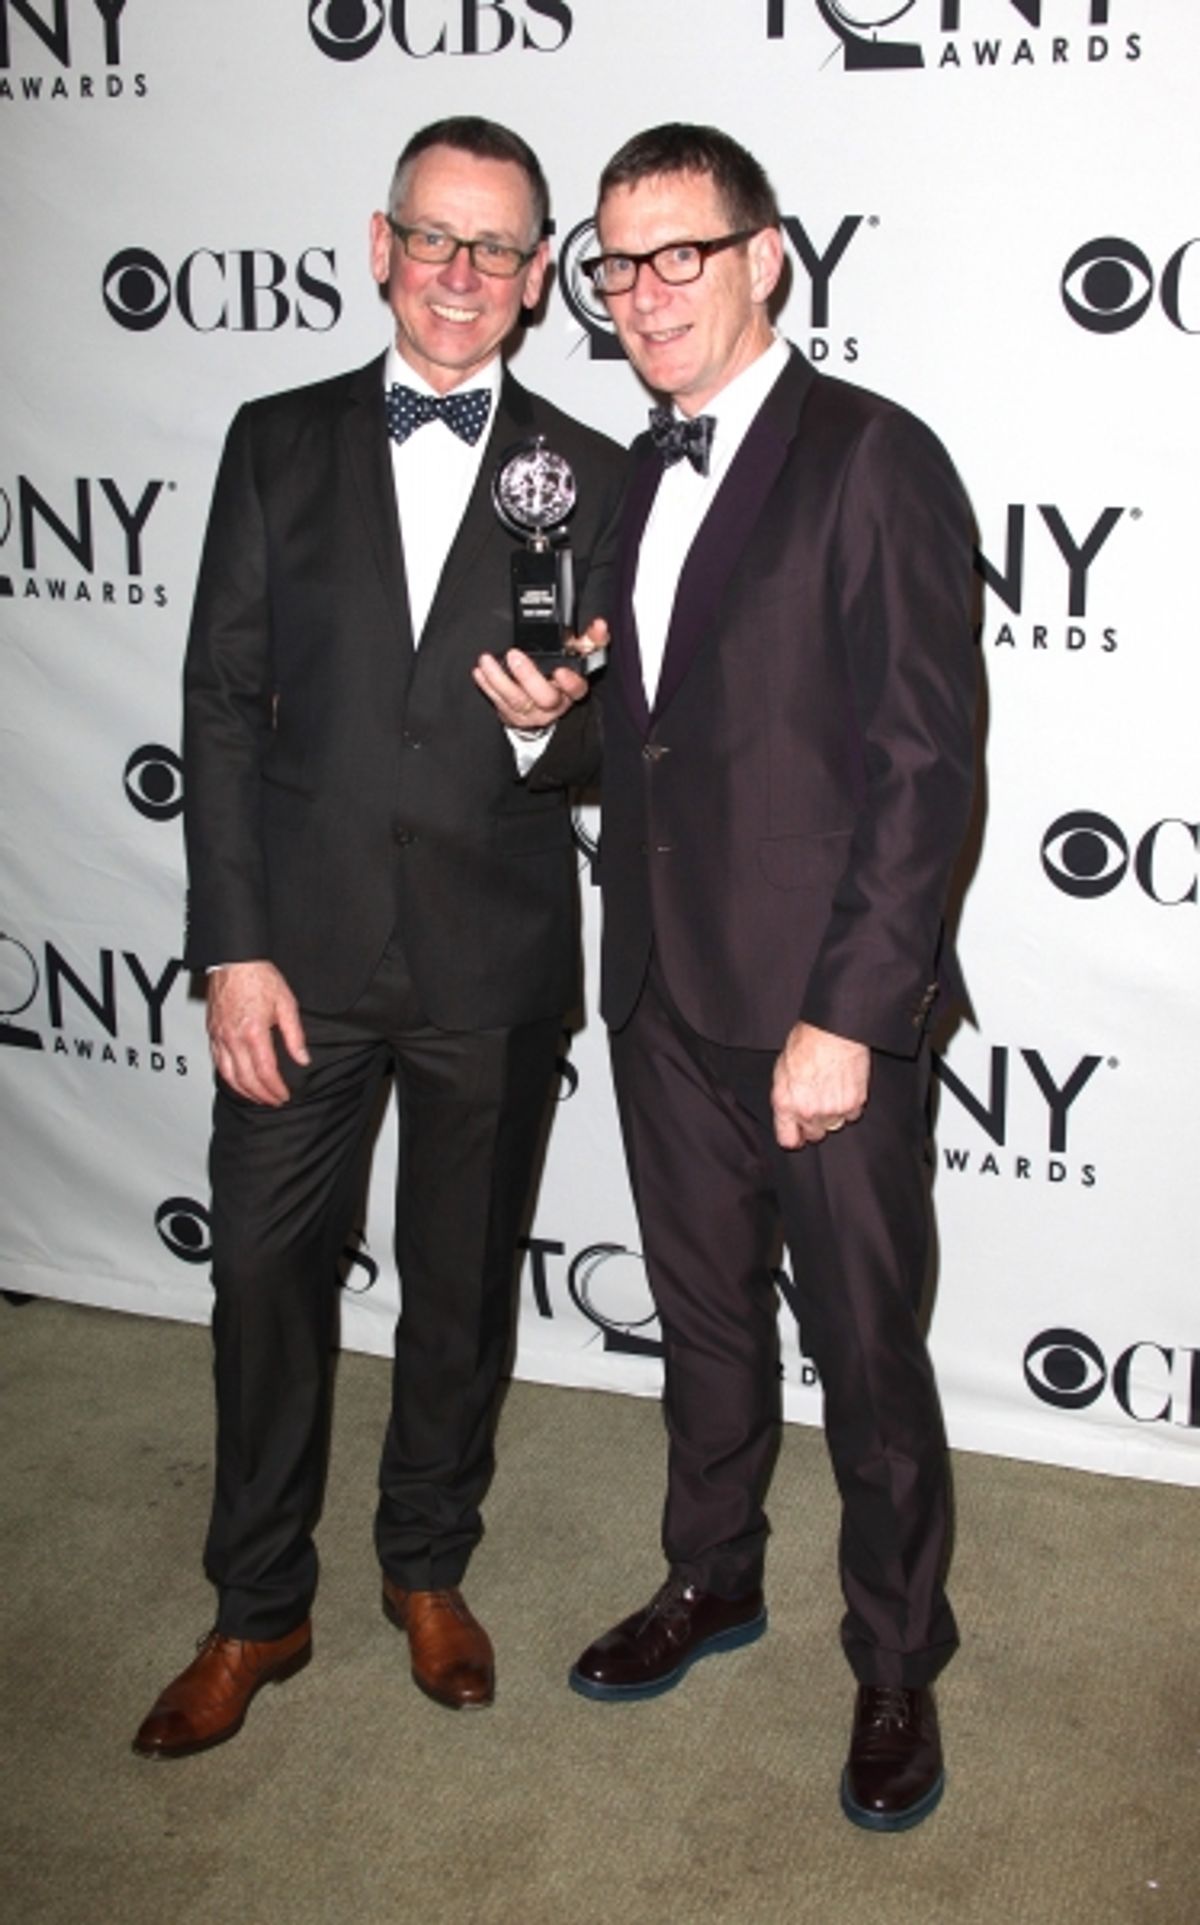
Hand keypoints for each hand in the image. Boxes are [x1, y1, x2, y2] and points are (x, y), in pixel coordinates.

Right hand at [206, 960, 308, 1105]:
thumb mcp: (286, 1004)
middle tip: (274, 1100)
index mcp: (254, 1032)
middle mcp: (233, 1038)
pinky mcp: (212, 1033)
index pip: (265, 1071)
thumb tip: (302, 1058)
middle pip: (247, 1079)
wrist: (234, 960)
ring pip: (228, 1075)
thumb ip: (295, 1036)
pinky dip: (228, 1078)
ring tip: (257, 1097)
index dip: (276, 1088)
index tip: (284, 1095)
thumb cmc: (258, 977)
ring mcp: (219, 1036)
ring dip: (244, 1091)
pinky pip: (217, 1062)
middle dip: (262, 1094)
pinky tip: (237, 1081)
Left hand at [472, 617, 607, 730]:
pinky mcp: (513, 715)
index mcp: (573, 690)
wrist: (544, 707)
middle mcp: (554, 704)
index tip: (561, 670)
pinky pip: (498, 702)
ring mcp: (533, 712)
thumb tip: (600, 624)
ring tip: (487, 661)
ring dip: (499, 680)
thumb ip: (591, 640)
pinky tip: (480, 672)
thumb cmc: (561, 675)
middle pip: (545, 697)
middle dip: (529, 677)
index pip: (577, 688)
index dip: (570, 681)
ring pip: (517, 700)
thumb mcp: (579, 657)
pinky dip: (488, 686)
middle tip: (515, 656)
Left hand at [771, 1022, 869, 1149]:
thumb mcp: (781, 1070)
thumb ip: (785, 1097)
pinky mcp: (854, 1103)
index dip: (794, 1136)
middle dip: (815, 1123)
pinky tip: (845, 1086)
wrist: (833, 1031)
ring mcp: (833, 1110)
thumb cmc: (806, 1043)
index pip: (789, 1140)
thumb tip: (788, 1111)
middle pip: (815, 1134)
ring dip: (833, 1113)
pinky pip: (852, 1115)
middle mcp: (809, 1111)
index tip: (798, 1132)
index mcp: (786, 1104)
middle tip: (818, 1101)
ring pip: (834, 1125)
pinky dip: (850, 1105)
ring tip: (831, 1089)